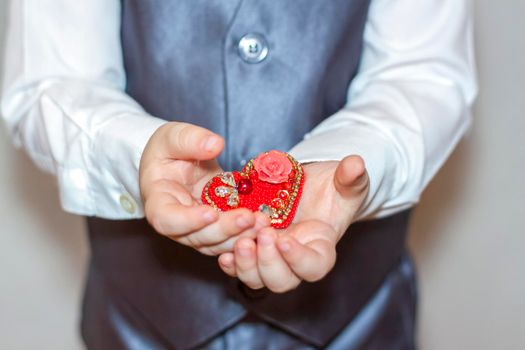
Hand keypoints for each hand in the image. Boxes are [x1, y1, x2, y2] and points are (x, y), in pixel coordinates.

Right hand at [140, 122, 267, 254]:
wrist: (179, 160)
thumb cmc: (168, 150)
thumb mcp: (173, 136)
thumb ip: (191, 139)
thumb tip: (215, 144)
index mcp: (158, 201)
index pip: (166, 220)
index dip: (188, 221)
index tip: (211, 212)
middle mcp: (176, 223)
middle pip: (197, 237)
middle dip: (225, 229)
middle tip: (250, 218)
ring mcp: (197, 230)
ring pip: (217, 244)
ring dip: (241, 237)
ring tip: (263, 222)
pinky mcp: (216, 229)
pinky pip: (230, 239)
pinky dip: (247, 235)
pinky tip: (266, 225)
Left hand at [217, 155, 368, 291]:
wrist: (310, 187)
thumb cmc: (332, 188)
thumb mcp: (345, 181)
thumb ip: (351, 177)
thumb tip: (356, 164)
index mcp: (320, 249)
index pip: (314, 267)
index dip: (299, 260)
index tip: (284, 241)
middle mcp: (295, 260)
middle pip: (281, 281)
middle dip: (267, 264)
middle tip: (260, 237)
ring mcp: (272, 257)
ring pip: (257, 279)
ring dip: (246, 265)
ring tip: (239, 242)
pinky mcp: (253, 249)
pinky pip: (239, 267)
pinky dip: (230, 264)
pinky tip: (223, 253)